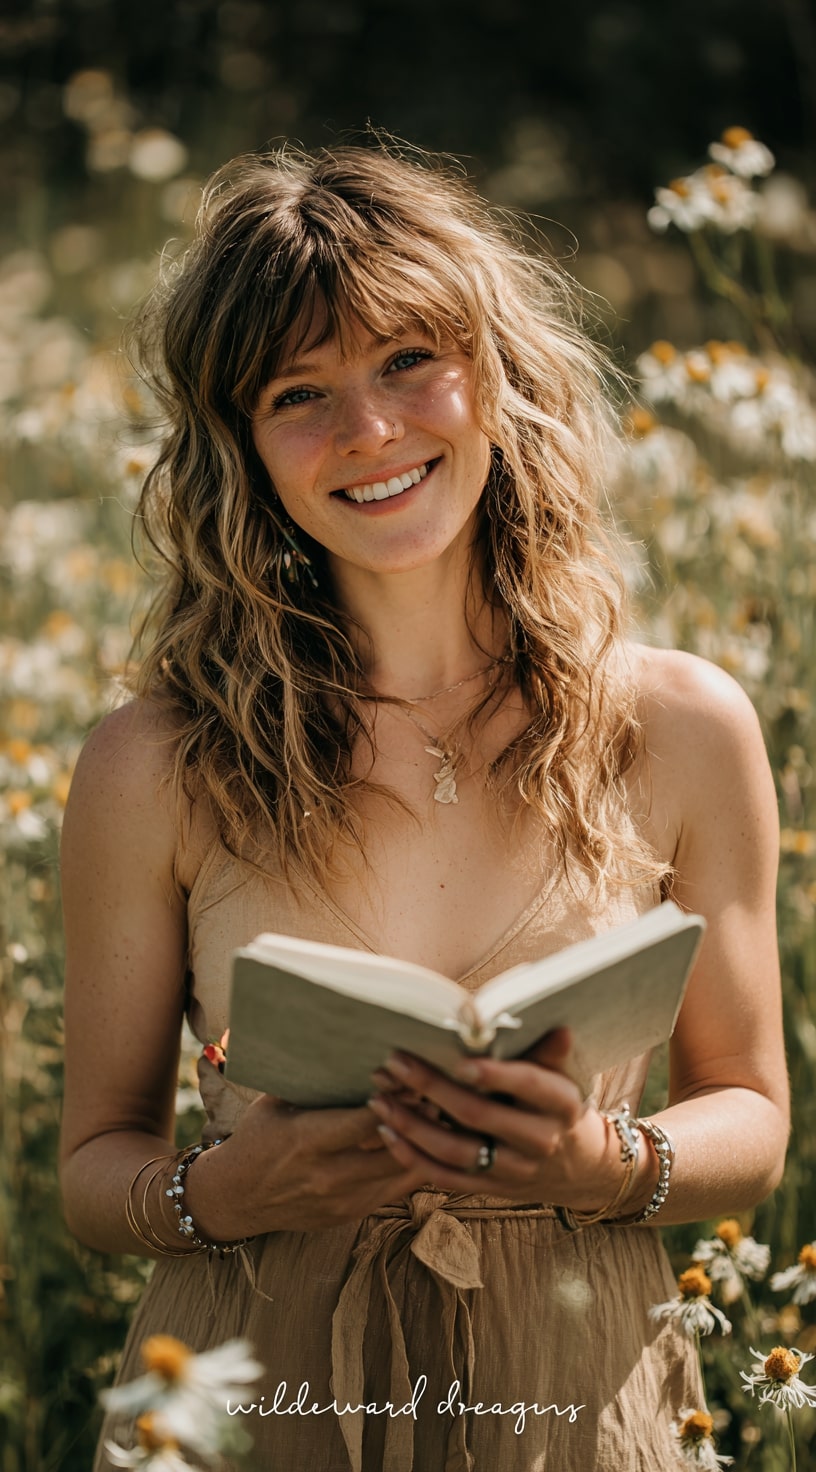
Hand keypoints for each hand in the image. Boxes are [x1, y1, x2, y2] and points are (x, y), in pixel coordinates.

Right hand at [183, 1091, 431, 1238]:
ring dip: (424, 1142)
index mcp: (306, 1140)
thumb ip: (314, 1084)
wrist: (235, 1198)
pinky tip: (426, 1141)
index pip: (366, 1119)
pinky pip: (395, 1189)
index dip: (395, 1097)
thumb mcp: (275, 1103)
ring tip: (440, 1113)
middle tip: (439, 1092)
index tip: (411, 1076)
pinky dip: (413, 1164)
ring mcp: (342, 1200)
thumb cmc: (257, 1138)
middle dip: (419, 1119)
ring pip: (402, 1172)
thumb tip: (351, 1045)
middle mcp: (327, 1175)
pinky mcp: (350, 1214)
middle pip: (393, 1147)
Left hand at [368, 1031, 620, 1209]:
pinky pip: (446, 1177)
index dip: (494, 1075)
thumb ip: (549, 1054)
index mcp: (560, 1104)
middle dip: (431, 1088)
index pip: (527, 1085)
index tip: (458, 1061)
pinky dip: (412, 1157)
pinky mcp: (491, 1189)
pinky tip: (387, 1132)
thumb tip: (559, 1029)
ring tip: (380, 1098)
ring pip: (455, 1151)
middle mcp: (539, 1140)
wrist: (577, 1164)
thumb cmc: (556, 1104)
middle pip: (478, 1116)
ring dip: (412, 1125)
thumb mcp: (563, 1076)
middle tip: (395, 1063)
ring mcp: (513, 1170)